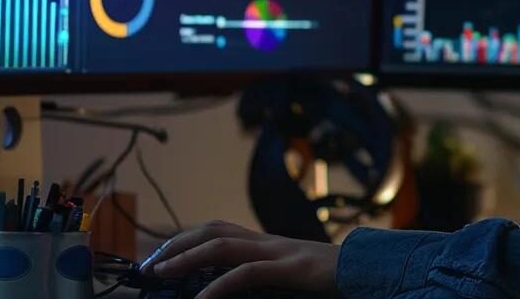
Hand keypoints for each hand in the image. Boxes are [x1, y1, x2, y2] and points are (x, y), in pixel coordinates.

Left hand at [140, 220, 339, 298]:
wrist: (371, 271)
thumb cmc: (333, 279)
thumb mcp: (292, 278)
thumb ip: (265, 277)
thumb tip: (229, 288)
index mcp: (268, 243)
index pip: (219, 231)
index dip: (186, 239)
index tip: (159, 258)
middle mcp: (269, 241)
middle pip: (214, 229)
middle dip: (177, 244)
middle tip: (148, 266)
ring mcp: (280, 252)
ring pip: (223, 245)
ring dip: (186, 258)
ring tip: (160, 273)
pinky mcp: (292, 269)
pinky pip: (247, 274)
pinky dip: (219, 287)